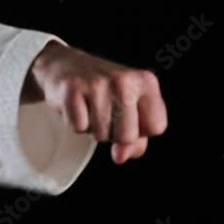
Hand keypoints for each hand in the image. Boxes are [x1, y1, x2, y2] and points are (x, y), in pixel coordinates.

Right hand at [23, 42, 168, 163]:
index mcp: (146, 82)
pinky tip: (77, 106)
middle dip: (113, 134)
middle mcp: (125, 80)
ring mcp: (98, 83)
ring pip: (101, 135)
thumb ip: (135, 140)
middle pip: (127, 136)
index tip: (128, 118)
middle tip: (105, 114)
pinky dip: (75, 123)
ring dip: (93, 128)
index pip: (157, 127)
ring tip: (90, 108)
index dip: (140, 131)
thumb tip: (120, 156)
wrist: (66, 66)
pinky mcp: (73, 89)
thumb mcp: (130, 112)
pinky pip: (79, 128)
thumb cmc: (103, 93)